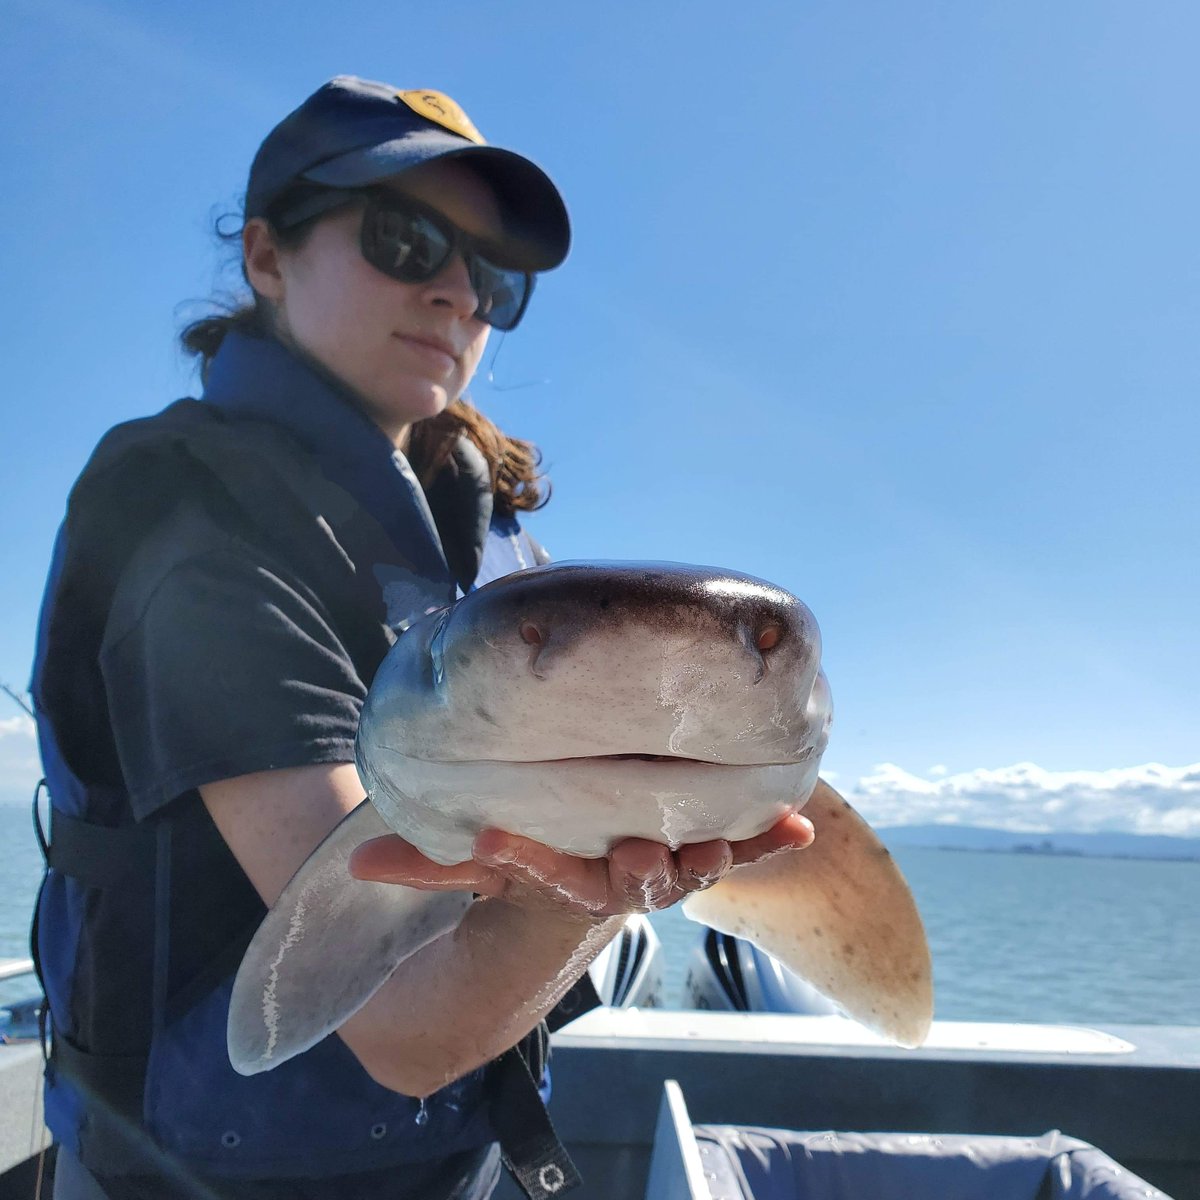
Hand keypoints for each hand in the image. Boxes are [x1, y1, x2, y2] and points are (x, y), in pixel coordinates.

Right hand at [348, 812, 814, 918]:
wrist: (591, 878)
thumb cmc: (534, 864)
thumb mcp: (479, 868)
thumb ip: (427, 867)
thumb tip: (356, 867)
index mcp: (567, 882)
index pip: (543, 880)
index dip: (521, 866)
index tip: (491, 845)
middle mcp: (623, 878)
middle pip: (633, 881)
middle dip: (637, 867)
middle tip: (636, 851)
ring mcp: (670, 861)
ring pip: (695, 863)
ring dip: (717, 853)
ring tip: (736, 837)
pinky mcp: (707, 843)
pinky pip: (743, 843)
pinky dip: (769, 837)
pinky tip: (799, 826)